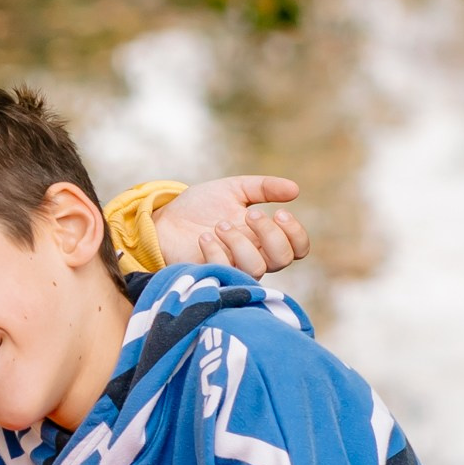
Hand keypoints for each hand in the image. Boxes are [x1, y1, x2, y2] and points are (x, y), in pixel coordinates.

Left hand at [150, 174, 307, 275]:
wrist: (165, 220)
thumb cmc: (201, 207)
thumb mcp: (233, 189)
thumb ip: (263, 188)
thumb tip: (295, 189)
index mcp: (264, 238)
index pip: (298, 249)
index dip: (296, 234)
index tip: (279, 212)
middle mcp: (254, 256)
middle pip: (282, 259)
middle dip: (270, 234)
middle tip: (249, 214)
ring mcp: (233, 269)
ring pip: (256, 268)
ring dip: (240, 242)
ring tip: (219, 224)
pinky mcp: (212, 276)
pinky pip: (225, 271)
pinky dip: (216, 252)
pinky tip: (204, 237)